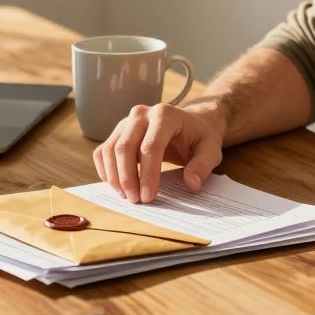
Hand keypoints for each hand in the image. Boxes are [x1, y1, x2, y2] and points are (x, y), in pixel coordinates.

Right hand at [93, 103, 224, 202]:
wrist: (191, 123)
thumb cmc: (199, 137)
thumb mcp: (211, 150)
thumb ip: (202, 165)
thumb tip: (191, 184)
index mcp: (165, 115)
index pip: (150, 146)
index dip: (148, 174)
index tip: (148, 197)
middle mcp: (142, 114)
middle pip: (125, 147)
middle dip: (127, 178)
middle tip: (135, 200)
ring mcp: (127, 121)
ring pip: (110, 149)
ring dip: (114, 176)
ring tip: (126, 196)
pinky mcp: (118, 131)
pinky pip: (104, 151)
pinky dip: (106, 170)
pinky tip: (117, 186)